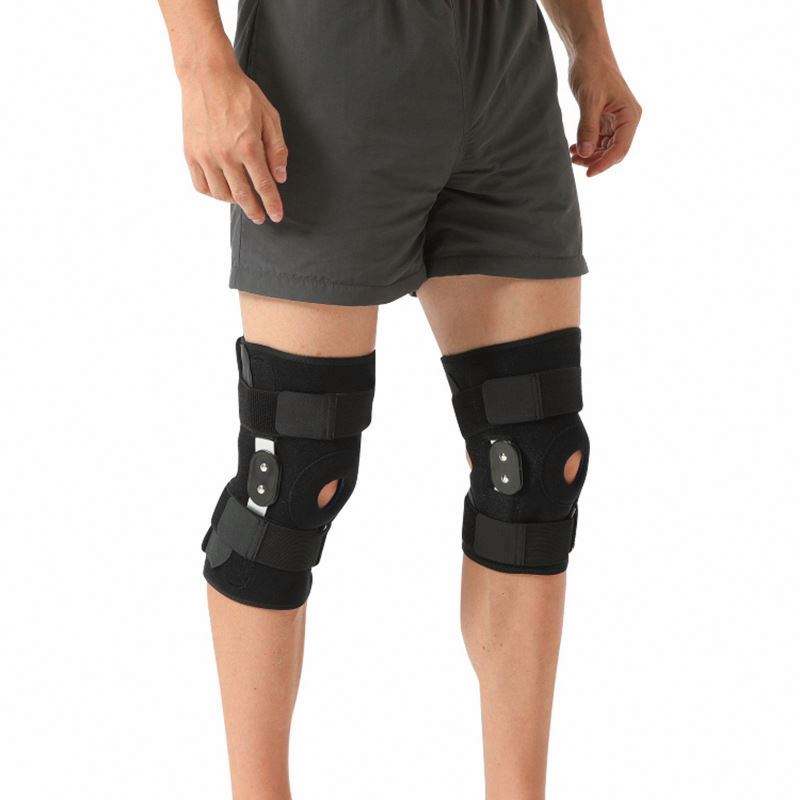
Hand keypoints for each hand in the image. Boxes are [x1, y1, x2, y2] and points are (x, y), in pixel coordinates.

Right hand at [180, 63, 286, 222]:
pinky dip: (212, 193)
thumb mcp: (269, 117)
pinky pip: (201, 185)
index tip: (276, 216)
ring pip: (221, 194)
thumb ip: (277, 149)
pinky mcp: (191, 153)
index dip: (272, 204)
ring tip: (241, 199)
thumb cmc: (241, 94)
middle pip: (243, 196)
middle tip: (260, 217)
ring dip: (234, 202)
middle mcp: (226, 155)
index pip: (264, 186)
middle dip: (254, 211)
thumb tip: (280, 177)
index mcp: (248, 147)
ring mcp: (206, 156)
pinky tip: (221, 190)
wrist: (207, 76)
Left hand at [568, 51, 641, 176]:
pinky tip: (574, 148)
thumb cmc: (591, 70)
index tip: (588, 174)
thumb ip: (587, 127)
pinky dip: (587, 146)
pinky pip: (598, 139)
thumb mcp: (589, 100)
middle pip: (613, 151)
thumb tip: (585, 153)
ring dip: (590, 155)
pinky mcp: (605, 119)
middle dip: (596, 160)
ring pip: (605, 148)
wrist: (587, 52)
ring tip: (572, 155)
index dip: (604, 163)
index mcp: (630, 115)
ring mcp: (616, 120)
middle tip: (575, 162)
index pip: (620, 148)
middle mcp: (626, 120)